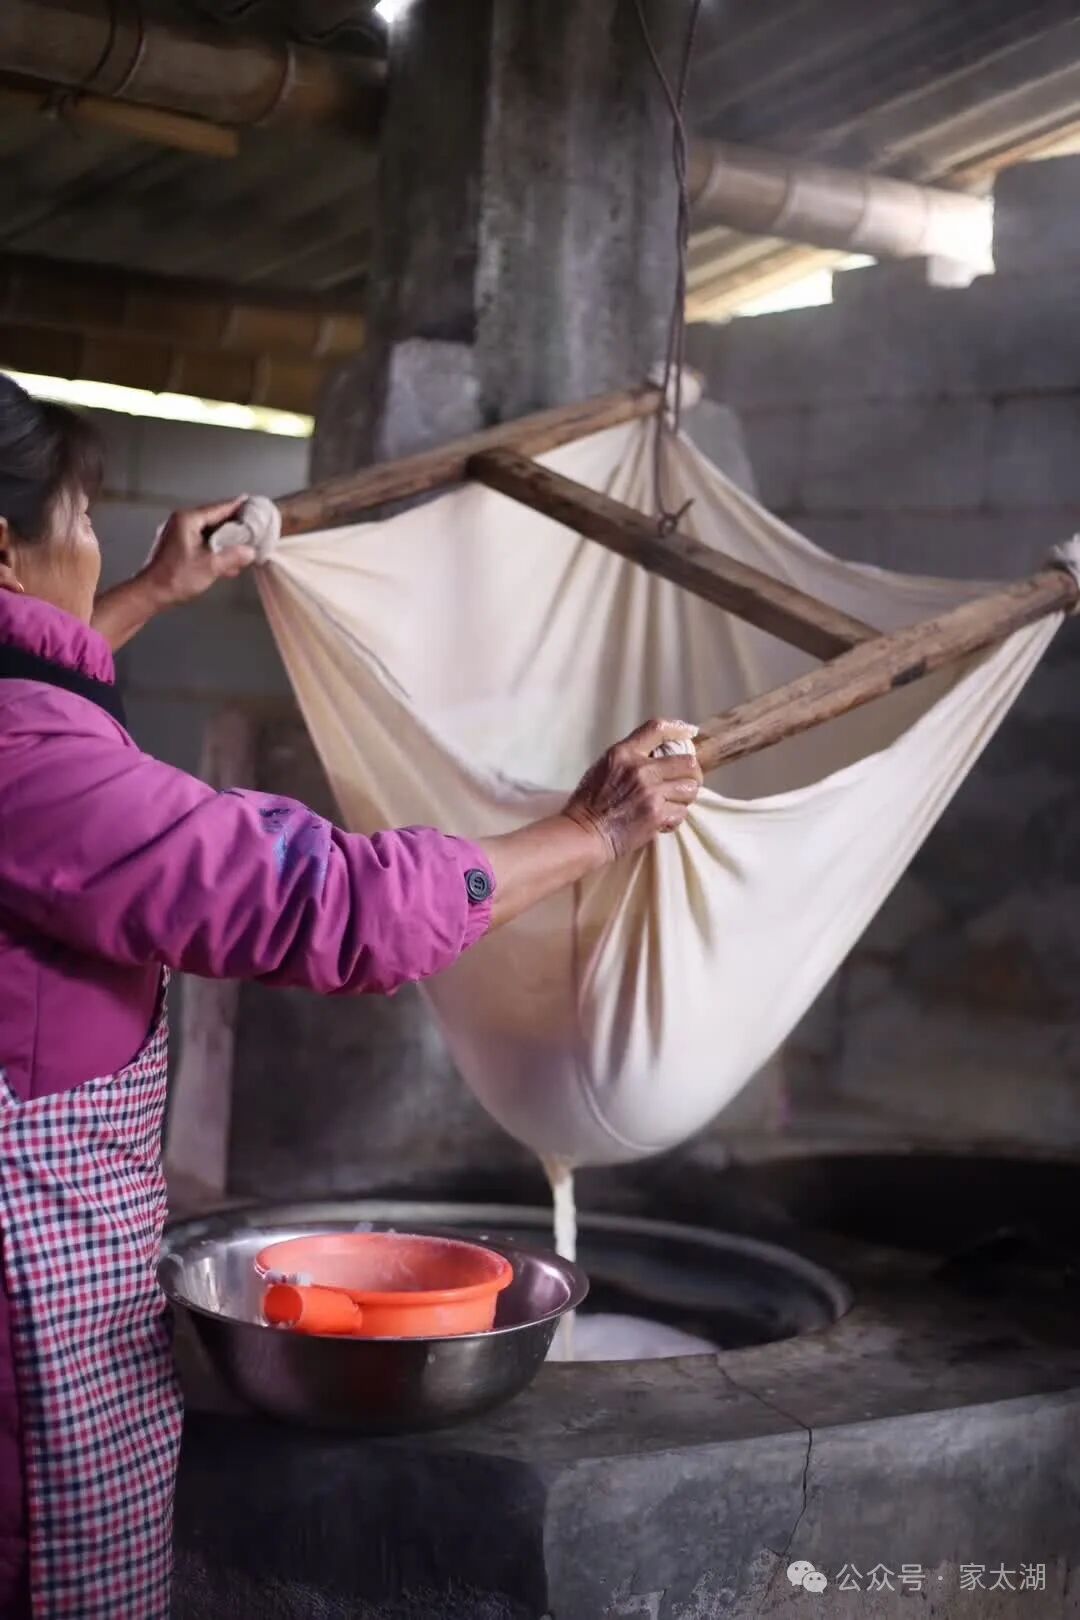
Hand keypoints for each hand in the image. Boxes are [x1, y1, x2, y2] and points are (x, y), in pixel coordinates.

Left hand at [141, 496, 255, 608]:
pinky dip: (214, 548)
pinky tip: (226, 560)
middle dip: (233, 525)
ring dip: (225, 539)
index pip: (218, 508)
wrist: (151, 594)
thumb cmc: (175, 578)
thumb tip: (249, 552)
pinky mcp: (176, 546)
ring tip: (243, 545)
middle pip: (213, 518)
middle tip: (251, 526)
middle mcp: (181, 522)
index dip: (236, 507)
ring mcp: (177, 534)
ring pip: (208, 531)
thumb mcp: (211, 566)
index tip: (250, 503)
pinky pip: (200, 541)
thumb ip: (233, 556)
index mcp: (188, 520)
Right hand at [562, 718, 702, 861]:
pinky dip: (674, 819)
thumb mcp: (603, 768)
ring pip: (690, 789)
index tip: (690, 733)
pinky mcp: (656, 814)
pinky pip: (681, 813)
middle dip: (692, 774)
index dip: (679, 728)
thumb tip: (656, 757)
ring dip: (684, 798)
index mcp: (623, 753)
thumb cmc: (588, 804)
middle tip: (685, 783)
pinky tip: (662, 821)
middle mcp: (640, 769)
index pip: (658, 728)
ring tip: (672, 804)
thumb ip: (629, 759)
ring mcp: (650, 792)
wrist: (583, 834)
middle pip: (688, 761)